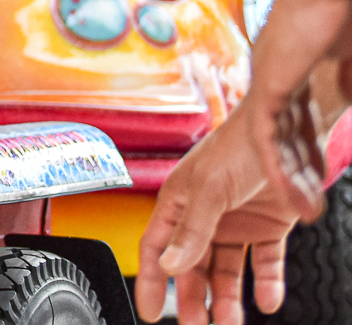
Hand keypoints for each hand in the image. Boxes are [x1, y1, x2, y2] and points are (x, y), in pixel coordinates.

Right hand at [135, 104, 305, 323]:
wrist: (285, 129)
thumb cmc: (237, 145)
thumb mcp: (207, 189)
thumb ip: (190, 230)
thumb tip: (170, 265)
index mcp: (178, 202)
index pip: (157, 247)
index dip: (153, 279)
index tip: (150, 311)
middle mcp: (204, 215)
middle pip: (193, 266)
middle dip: (194, 298)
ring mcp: (237, 222)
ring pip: (227, 270)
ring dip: (228, 298)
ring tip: (232, 323)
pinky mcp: (268, 226)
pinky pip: (264, 263)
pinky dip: (266, 283)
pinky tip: (267, 300)